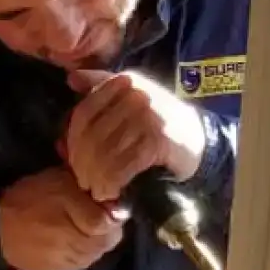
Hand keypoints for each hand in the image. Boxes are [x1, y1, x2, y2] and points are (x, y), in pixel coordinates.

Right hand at [0, 167, 125, 269]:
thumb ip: (93, 205)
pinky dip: (72, 251)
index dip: (111, 215)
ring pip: (89, 256)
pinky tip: (60, 237)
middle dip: (101, 230)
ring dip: (87, 241)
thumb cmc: (29, 200)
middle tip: (85, 212)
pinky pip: (71, 262)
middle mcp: (79, 258)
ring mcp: (64, 267)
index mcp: (84, 238)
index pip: (114, 232)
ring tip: (72, 225)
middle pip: (104, 246)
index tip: (99, 203)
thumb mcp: (63, 189)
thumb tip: (119, 216)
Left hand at [63, 70, 206, 203]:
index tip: (71, 159)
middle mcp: (135, 96)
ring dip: (96, 178)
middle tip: (83, 181)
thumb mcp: (131, 96)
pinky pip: (123, 166)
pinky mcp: (157, 141)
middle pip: (92, 135)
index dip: (72, 140)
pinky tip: (111, 192)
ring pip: (105, 153)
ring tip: (96, 190)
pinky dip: (112, 183)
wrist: (199, 138)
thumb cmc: (158, 120)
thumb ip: (101, 85)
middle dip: (83, 164)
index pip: (85, 113)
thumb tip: (72, 78)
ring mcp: (147, 118)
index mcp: (124, 83)